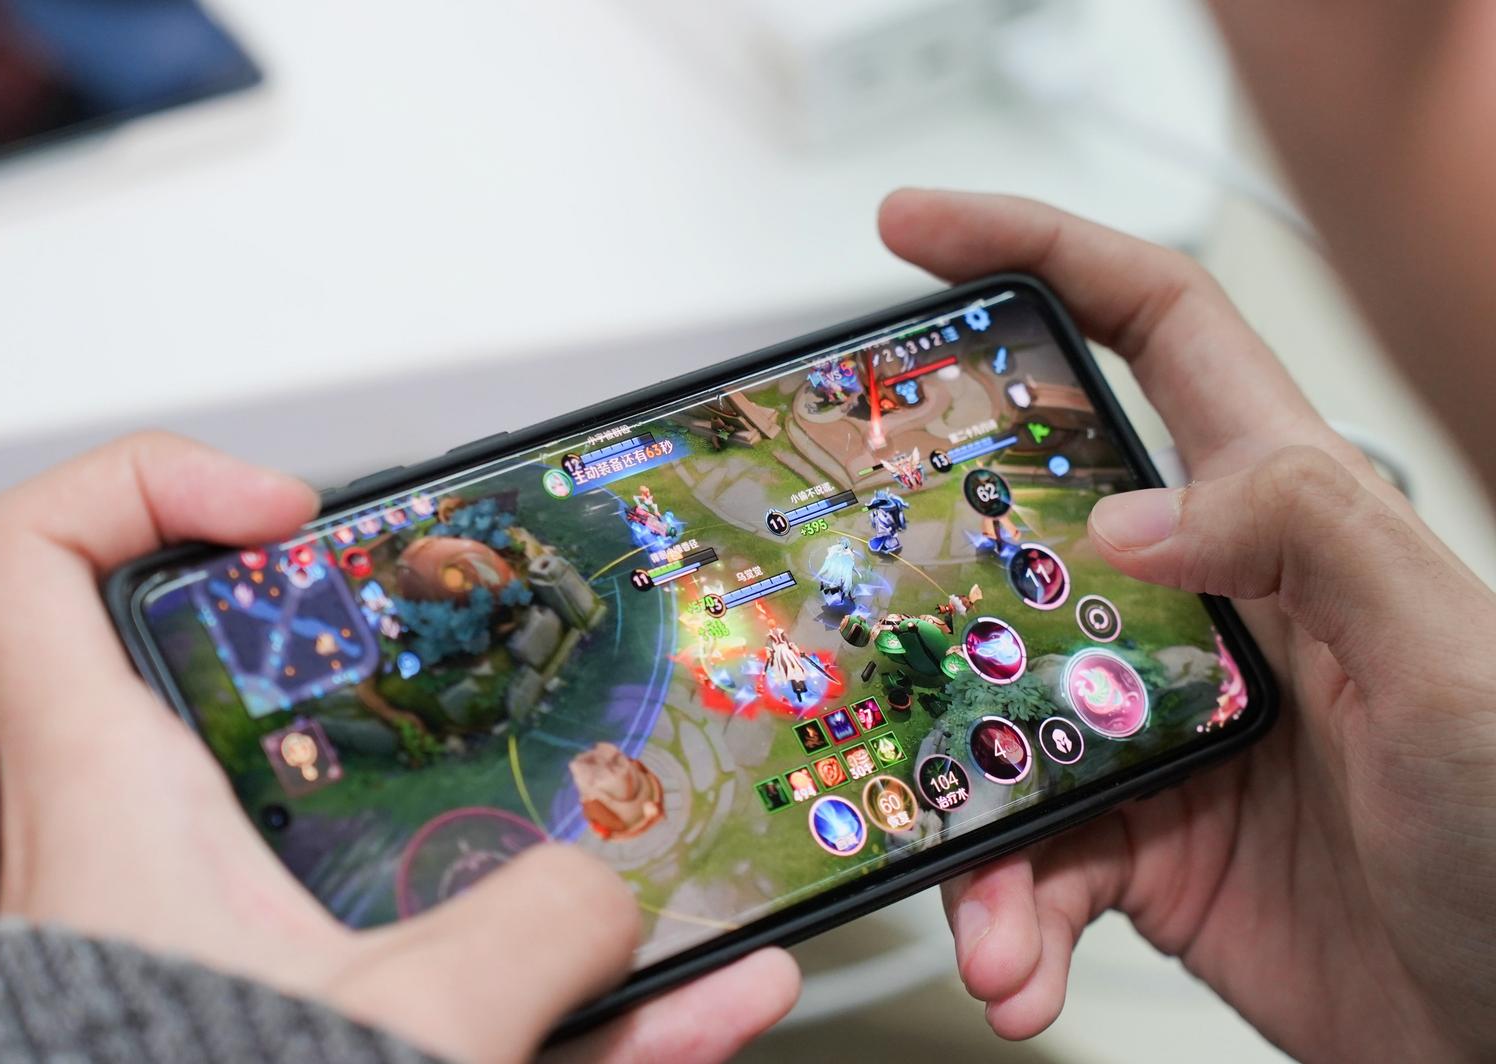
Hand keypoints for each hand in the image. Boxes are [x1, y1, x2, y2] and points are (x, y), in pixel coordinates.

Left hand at [0, 432, 798, 1063]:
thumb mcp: (413, 1025)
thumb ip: (541, 925)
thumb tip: (613, 894)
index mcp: (118, 801)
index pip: (41, 562)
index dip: (151, 486)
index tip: (288, 512)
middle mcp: (158, 860)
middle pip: (257, 684)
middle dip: (393, 661)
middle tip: (487, 656)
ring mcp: (242, 947)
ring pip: (391, 848)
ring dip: (518, 833)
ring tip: (633, 815)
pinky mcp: (310, 1025)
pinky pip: (453, 978)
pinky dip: (562, 985)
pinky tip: (698, 1001)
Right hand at [879, 190, 1495, 1061]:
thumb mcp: (1450, 658)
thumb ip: (1309, 536)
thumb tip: (1130, 513)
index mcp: (1278, 519)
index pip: (1154, 335)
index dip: (1038, 254)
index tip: (917, 232)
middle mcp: (1201, 606)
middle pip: (1016, 532)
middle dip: (924, 573)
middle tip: (852, 609)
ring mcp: (1155, 724)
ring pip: (996, 721)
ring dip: (968, 822)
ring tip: (991, 917)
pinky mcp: (1141, 838)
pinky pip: (1029, 855)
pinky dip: (1010, 916)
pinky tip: (1025, 963)